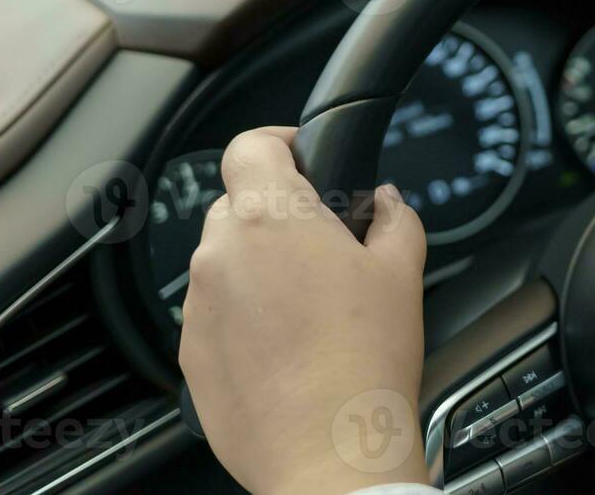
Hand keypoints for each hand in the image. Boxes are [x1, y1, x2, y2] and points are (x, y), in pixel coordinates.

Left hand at [179, 127, 428, 494]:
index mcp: (270, 218)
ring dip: (260, 268)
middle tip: (326, 244)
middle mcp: (221, 254)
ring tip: (312, 307)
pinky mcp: (191, 353)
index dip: (279, 142)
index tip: (302, 154)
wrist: (329, 452)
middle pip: (238, 204)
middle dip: (278, 214)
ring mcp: (198, 306)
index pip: (249, 144)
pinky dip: (246, 316)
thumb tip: (386, 203)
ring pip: (226, 261)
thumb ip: (394, 218)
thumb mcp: (403, 272)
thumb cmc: (363, 362)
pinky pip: (216, 312)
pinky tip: (289, 346)